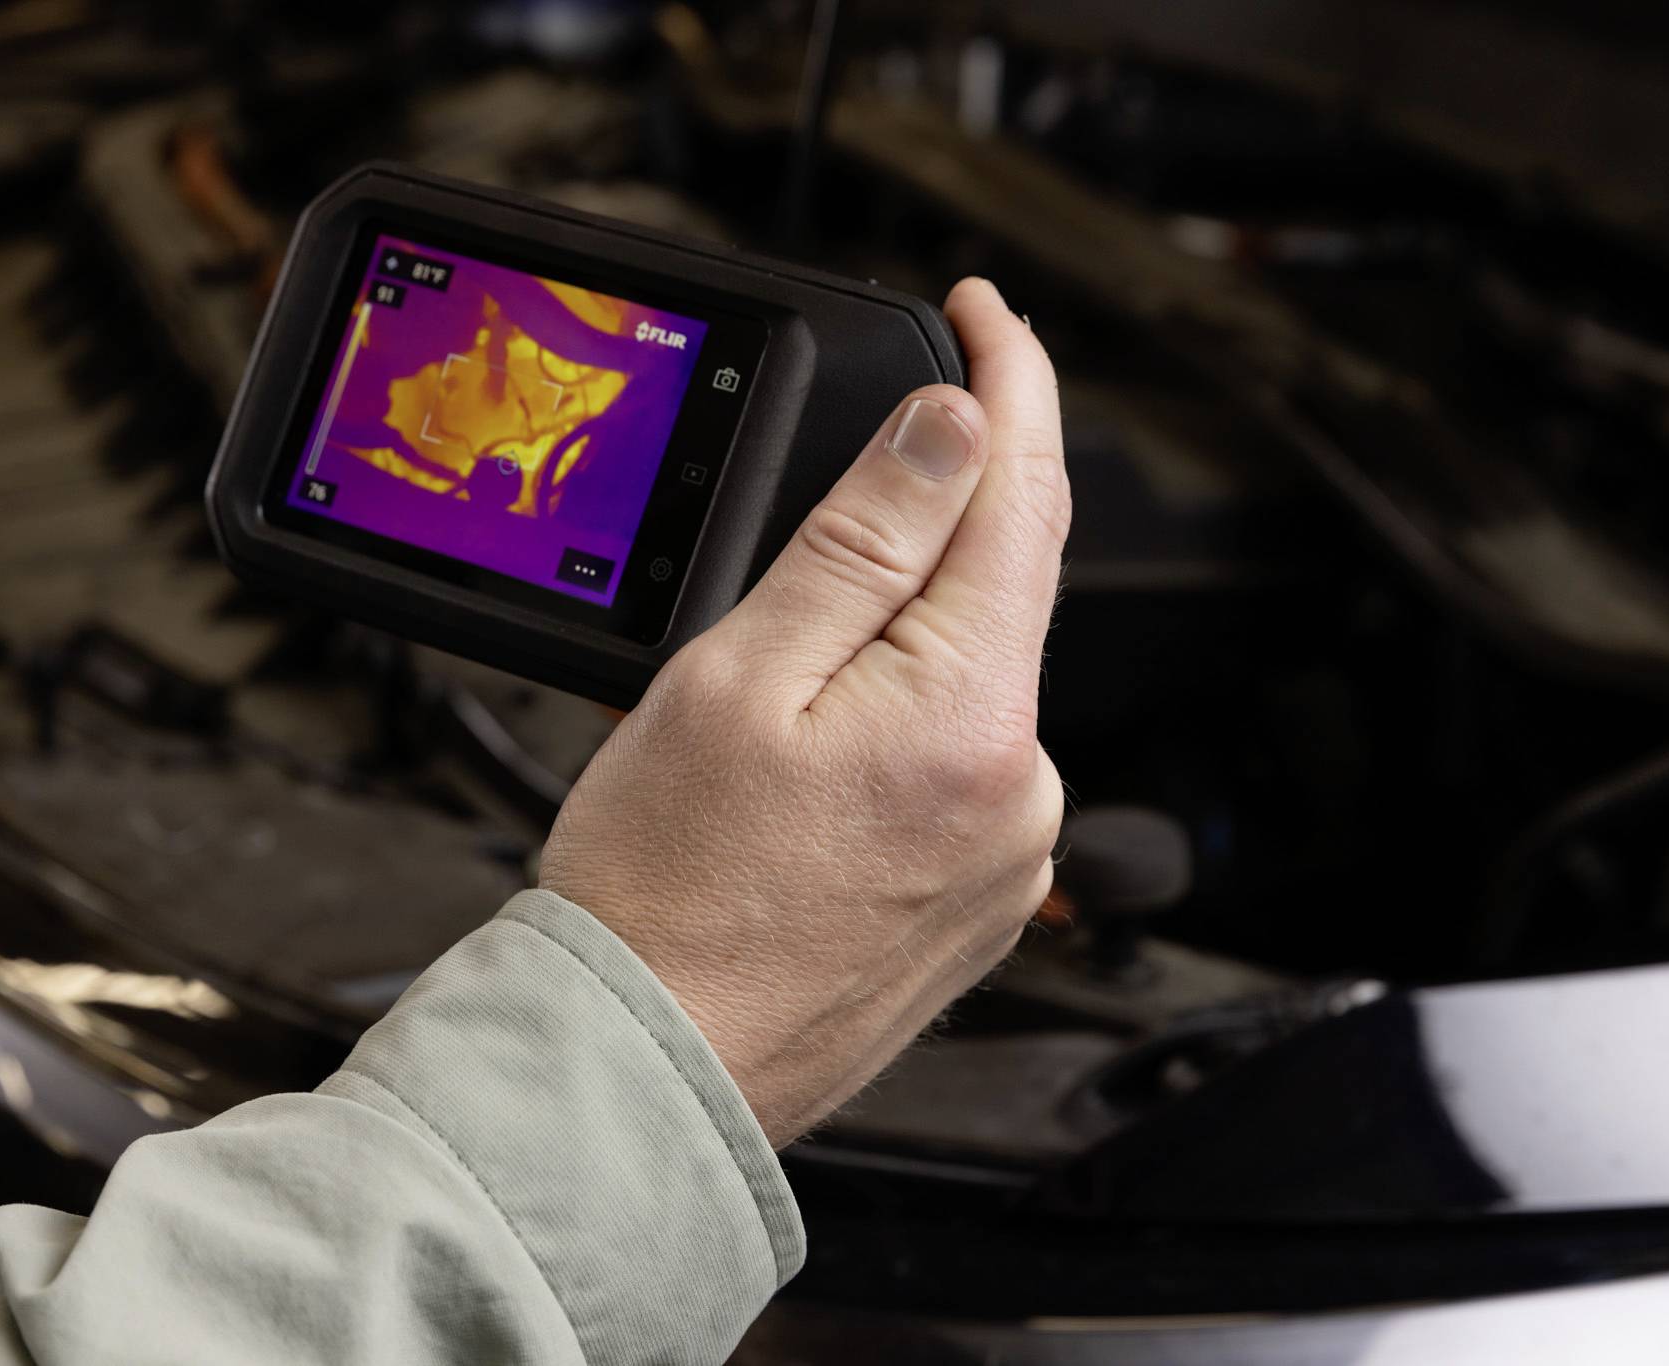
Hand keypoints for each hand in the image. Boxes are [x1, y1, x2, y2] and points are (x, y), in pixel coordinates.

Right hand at [540, 278, 1068, 1146]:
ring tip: (775, 678)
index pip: (1022, 493)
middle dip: (937, 511)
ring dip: (902, 634)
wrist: (645, 1065)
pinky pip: (958, 764)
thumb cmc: (664, 888)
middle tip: (847, 472)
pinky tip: (814, 755)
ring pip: (971, 680)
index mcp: (971, 713)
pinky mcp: (980, 902)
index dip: (1011, 380)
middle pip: (1001, 587)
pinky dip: (901, 722)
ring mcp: (1009, 857)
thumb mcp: (738, 674)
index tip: (986, 308)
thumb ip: (862, 543)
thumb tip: (954, 430)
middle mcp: (1023, 788)